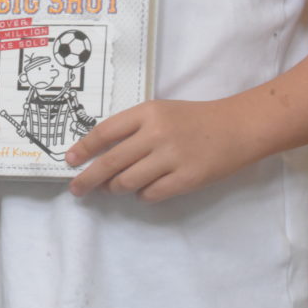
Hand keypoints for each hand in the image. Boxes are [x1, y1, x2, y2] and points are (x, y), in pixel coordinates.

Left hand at [65, 98, 259, 201]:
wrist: (238, 127)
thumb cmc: (194, 119)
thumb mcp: (160, 112)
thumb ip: (133, 128)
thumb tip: (100, 155)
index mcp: (147, 113)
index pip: (105, 132)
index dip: (84, 148)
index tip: (70, 161)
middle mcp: (157, 134)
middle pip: (111, 161)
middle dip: (89, 178)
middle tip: (76, 189)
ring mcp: (173, 157)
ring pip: (128, 181)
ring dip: (116, 188)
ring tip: (114, 187)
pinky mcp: (187, 178)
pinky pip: (152, 194)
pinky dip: (143, 195)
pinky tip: (144, 190)